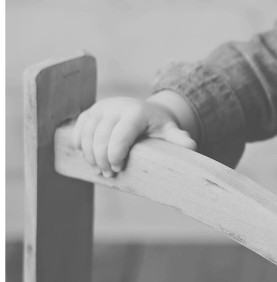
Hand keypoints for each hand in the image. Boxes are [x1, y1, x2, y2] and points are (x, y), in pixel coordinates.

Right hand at [73, 96, 196, 177]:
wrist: (145, 111)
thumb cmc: (157, 126)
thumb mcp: (169, 131)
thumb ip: (178, 138)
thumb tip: (191, 146)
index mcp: (136, 112)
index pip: (120, 134)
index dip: (116, 154)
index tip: (119, 169)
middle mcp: (116, 106)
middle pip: (101, 135)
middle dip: (102, 159)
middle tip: (109, 174)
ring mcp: (102, 107)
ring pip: (87, 131)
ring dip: (89, 154)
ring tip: (98, 169)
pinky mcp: (91, 111)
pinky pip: (79, 126)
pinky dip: (79, 142)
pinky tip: (84, 155)